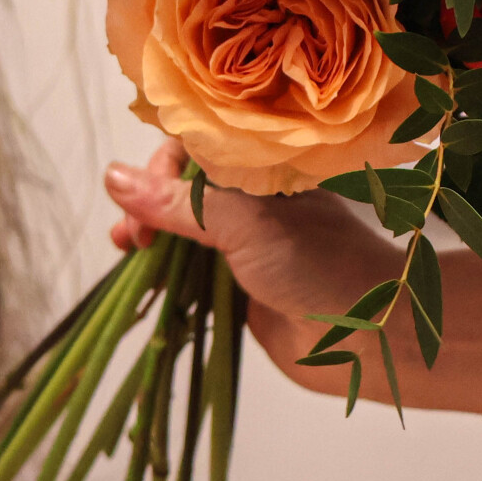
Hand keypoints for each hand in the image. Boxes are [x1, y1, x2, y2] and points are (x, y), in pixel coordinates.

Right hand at [104, 139, 398, 389]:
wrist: (369, 335)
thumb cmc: (319, 266)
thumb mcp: (245, 224)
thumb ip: (180, 204)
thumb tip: (113, 177)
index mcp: (263, 170)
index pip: (198, 145)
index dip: (162, 164)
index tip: (143, 194)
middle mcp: (252, 200)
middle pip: (182, 186)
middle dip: (148, 201)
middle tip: (134, 233)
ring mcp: (244, 243)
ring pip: (182, 228)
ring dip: (148, 233)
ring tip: (127, 248)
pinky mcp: (237, 284)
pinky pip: (190, 268)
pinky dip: (163, 268)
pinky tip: (142, 273)